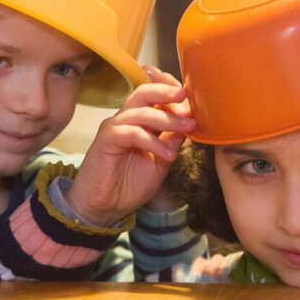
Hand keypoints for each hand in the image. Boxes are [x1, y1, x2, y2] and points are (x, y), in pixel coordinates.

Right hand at [65, 67, 195, 225]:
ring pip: (141, 111)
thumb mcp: (161, 161)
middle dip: (167, 91)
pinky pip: (132, 133)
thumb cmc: (129, 185)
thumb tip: (191, 122)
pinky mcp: (107, 140)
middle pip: (144, 92)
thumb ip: (173, 140)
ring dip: (168, 118)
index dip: (172, 91)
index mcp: (139, 121)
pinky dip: (153, 142)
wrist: (104, 208)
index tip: (194, 98)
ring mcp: (115, 128)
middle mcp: (126, 119)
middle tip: (186, 97)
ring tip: (188, 127)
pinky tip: (167, 154)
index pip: (154, 95)